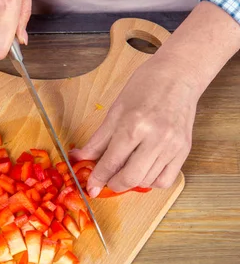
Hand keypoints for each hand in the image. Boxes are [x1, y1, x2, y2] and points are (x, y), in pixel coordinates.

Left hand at [71, 53, 200, 194]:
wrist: (178, 76)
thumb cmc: (145, 87)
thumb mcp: (115, 110)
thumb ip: (98, 139)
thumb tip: (80, 157)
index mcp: (133, 125)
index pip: (111, 162)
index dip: (98, 178)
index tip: (91, 187)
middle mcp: (155, 139)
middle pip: (130, 178)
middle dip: (114, 184)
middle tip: (107, 180)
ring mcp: (172, 146)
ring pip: (147, 181)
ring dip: (132, 182)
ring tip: (125, 169)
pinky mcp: (184, 150)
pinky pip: (165, 180)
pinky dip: (152, 181)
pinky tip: (144, 170)